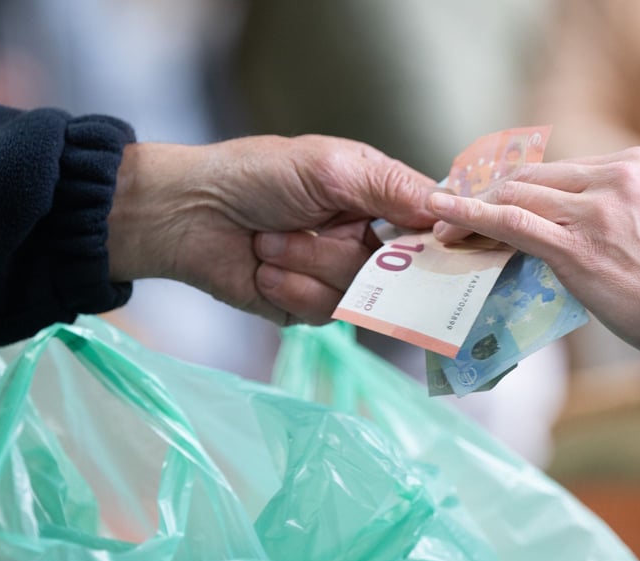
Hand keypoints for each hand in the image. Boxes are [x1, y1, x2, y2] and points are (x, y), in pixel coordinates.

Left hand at [107, 135, 435, 324]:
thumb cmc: (257, 175)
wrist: (188, 215)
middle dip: (346, 250)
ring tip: (269, 242)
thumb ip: (393, 189)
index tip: (435, 248)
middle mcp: (368, 239)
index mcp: (381, 198)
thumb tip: (451, 208)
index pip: (434, 228)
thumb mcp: (331, 167)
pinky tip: (264, 270)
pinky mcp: (311, 308)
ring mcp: (340, 277)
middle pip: (400, 271)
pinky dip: (290, 289)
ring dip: (307, 265)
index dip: (440, 242)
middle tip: (319, 229)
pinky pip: (323, 314)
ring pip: (359, 294)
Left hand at [427, 147, 639, 354]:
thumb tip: (541, 213)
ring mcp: (597, 209)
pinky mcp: (577, 245)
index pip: (556, 170)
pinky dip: (472, 216)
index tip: (482, 197)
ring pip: (517, 196)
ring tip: (442, 226)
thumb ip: (599, 206)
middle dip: (485, 195)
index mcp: (634, 163)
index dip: (512, 185)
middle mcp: (616, 176)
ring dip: (472, 210)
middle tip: (449, 213)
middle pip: (531, 178)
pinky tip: (444, 218)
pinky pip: (513, 222)